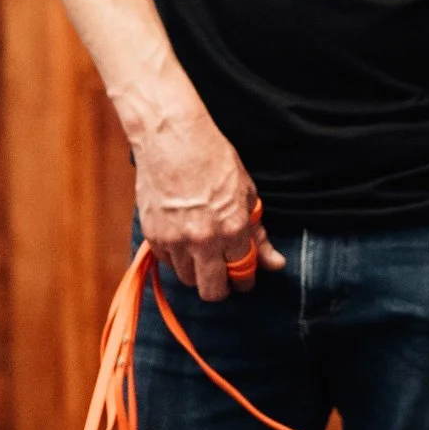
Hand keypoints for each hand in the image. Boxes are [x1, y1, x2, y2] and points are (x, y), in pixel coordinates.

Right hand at [133, 109, 284, 299]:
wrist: (171, 138)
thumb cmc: (213, 159)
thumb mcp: (247, 194)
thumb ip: (258, 234)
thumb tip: (275, 264)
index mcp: (233, 229)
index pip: (243, 274)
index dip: (246, 280)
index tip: (244, 278)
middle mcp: (203, 240)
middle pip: (212, 291)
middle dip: (221, 288)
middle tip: (223, 276)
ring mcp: (175, 240)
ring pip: (187, 279)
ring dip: (197, 272)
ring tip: (202, 253)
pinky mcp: (152, 235)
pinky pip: (167, 262)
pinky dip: (176, 258)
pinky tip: (184, 240)